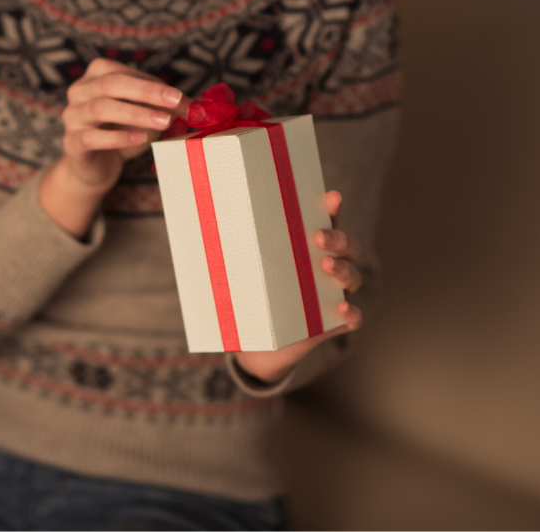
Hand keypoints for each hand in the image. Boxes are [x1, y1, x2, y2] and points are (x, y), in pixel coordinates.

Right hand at [41, 58, 188, 237]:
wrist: (96, 168)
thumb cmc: (122, 133)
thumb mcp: (147, 116)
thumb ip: (169, 107)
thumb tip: (203, 108)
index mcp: (96, 75)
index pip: (126, 73)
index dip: (154, 85)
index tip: (181, 98)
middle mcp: (79, 91)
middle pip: (111, 84)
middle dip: (147, 92)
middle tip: (175, 102)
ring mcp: (72, 117)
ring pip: (101, 108)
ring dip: (136, 113)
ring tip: (163, 122)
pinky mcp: (72, 143)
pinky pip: (93, 137)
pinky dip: (119, 137)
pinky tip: (141, 139)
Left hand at [234, 190, 363, 383]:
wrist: (258, 344)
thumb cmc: (250, 297)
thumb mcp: (238, 272)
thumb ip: (225, 249)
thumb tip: (186, 220)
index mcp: (306, 249)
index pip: (327, 221)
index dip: (332, 208)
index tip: (331, 196)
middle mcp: (327, 268)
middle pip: (347, 246)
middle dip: (338, 238)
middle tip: (319, 237)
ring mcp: (333, 295)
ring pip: (353, 277)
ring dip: (344, 269)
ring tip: (326, 266)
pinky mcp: (334, 323)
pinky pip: (353, 318)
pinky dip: (352, 313)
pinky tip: (342, 309)